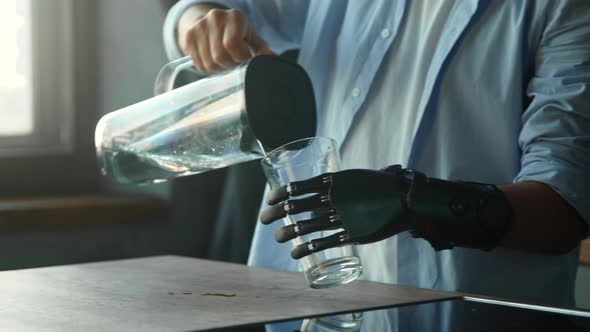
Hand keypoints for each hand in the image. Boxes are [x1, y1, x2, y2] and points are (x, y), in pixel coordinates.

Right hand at [179, 6, 274, 71]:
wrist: (214, 23)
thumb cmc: (238, 34)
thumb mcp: (251, 37)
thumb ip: (261, 49)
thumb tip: (270, 57)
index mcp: (235, 17)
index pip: (232, 44)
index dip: (240, 58)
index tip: (245, 58)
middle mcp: (215, 17)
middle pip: (219, 56)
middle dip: (230, 65)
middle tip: (233, 61)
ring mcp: (199, 26)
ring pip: (209, 63)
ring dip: (219, 68)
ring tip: (224, 61)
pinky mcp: (189, 36)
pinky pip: (198, 64)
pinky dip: (207, 68)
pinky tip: (213, 59)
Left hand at [260, 166, 415, 258]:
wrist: (406, 198)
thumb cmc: (382, 184)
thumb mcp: (356, 176)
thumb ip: (339, 182)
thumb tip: (325, 183)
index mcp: (334, 181)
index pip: (299, 186)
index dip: (281, 194)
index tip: (270, 199)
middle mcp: (334, 198)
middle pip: (297, 206)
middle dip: (277, 213)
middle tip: (264, 219)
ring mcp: (342, 217)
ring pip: (307, 226)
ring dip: (288, 233)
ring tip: (277, 238)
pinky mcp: (351, 234)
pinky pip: (324, 242)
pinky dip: (307, 248)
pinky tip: (296, 253)